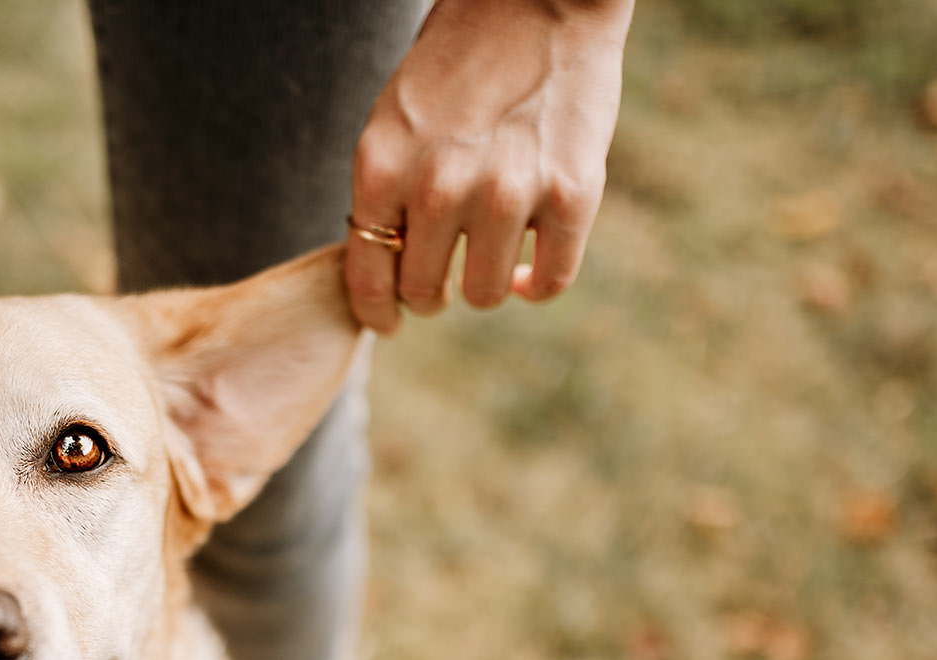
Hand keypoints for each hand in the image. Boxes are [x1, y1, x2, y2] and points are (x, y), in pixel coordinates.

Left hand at [344, 0, 631, 333]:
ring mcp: (506, 194)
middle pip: (422, 292)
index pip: (366, 277)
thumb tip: (384, 273)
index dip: (377, 312)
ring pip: (482, 294)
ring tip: (487, 255)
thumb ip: (386, 193)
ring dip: (482, 285)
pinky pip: (548, 281)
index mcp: (382, 168)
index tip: (389, 322)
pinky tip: (525, 267)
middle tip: (441, 277)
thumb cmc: (460, 61)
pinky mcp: (571, 195)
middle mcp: (438, 188)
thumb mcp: (395, 122)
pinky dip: (533, 284)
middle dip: (429, 294)